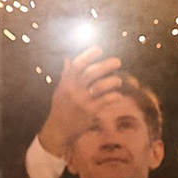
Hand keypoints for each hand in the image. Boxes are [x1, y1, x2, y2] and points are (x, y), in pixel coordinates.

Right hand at [40, 44, 125, 159]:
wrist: (59, 129)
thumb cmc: (61, 107)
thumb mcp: (60, 89)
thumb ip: (66, 74)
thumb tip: (68, 58)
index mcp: (67, 82)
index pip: (77, 65)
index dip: (88, 55)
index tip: (99, 48)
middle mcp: (74, 90)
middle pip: (91, 73)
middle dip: (106, 65)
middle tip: (118, 61)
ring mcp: (82, 101)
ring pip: (100, 87)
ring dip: (112, 81)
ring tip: (119, 80)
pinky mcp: (90, 112)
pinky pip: (105, 101)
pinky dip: (113, 96)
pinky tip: (118, 95)